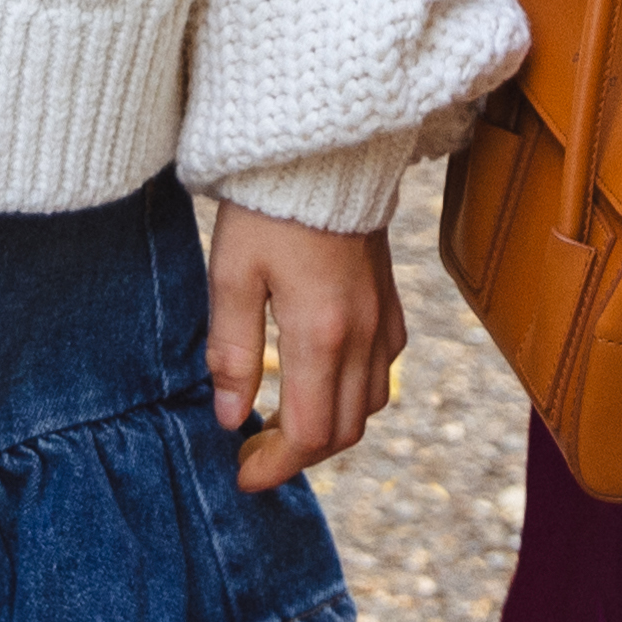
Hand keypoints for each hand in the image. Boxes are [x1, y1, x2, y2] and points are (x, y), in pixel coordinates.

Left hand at [200, 207, 410, 496]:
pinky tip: (318, 377)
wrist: (324, 147)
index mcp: (321, 334)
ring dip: (328, 427)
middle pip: (344, 432)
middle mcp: (363, 336)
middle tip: (253, 450)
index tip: (241, 473)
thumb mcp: (232, 274)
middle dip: (299, 454)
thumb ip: (232, 351)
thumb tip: (230, 417)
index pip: (309, 434)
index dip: (275, 466)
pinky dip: (353, 394)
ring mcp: (384, 319)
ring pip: (369, 406)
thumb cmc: (269, 205)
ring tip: (281, 418)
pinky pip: (383, 371)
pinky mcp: (391, 301)